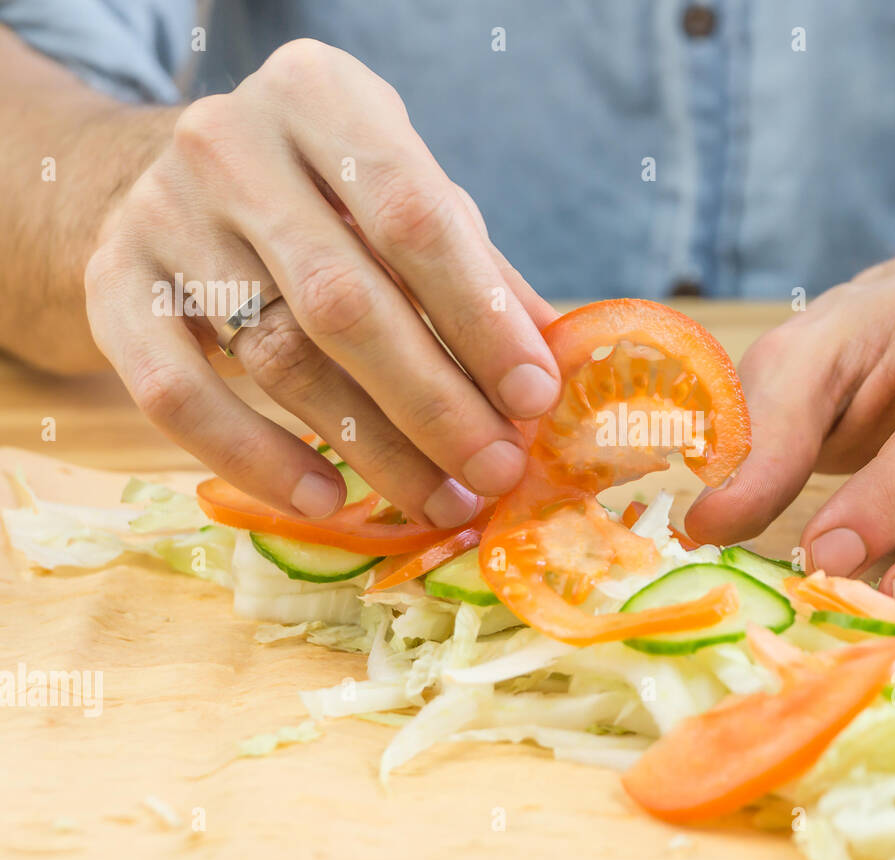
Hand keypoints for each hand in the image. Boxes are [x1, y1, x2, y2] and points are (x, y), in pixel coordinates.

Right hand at [84, 40, 559, 527]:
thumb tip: (553, 364)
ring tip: (438, 499)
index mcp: (321, 96)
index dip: (481, 318)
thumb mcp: (401, 194)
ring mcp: (159, 213)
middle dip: (434, 403)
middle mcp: (230, 142)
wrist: (166, 177)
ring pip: (276, 356)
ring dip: (370, 447)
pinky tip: (327, 498)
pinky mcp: (112, 285)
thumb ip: (474, 268)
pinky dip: (257, 458)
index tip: (534, 399)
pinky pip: (177, 395)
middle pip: (346, 302)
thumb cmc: (320, 194)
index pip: (415, 217)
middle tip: (493, 472)